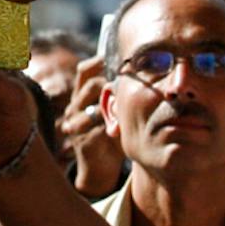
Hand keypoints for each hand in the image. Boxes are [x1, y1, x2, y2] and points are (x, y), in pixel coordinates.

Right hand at [61, 55, 124, 197]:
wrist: (99, 166)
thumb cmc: (111, 133)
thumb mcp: (115, 110)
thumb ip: (122, 93)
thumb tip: (148, 70)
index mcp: (81, 95)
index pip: (84, 70)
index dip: (98, 62)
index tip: (119, 59)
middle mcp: (76, 107)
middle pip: (90, 85)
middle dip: (110, 84)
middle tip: (129, 85)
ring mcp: (77, 124)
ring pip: (93, 108)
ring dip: (113, 107)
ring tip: (128, 107)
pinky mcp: (84, 142)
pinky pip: (98, 130)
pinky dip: (113, 128)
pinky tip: (124, 127)